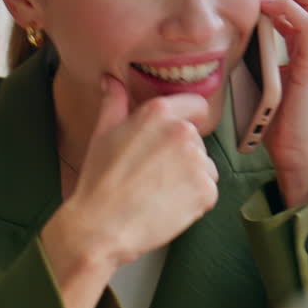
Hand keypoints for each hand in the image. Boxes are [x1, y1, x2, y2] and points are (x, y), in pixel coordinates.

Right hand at [41, 75, 218, 307]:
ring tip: (159, 192)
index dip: (188, 119)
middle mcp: (183, 132)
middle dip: (182, 156)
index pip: (196, 105)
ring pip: (205, 167)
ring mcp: (197, 162)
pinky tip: (168, 206)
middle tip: (153, 174)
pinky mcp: (206, 191)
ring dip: (190, 179)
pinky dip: (194, 202)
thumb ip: (114, 102)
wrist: (101, 226)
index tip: (176, 136)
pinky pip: (208, 192)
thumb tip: (112, 81)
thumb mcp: (102, 133)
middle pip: (198, 141)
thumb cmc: (99, 180)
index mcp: (159, 113)